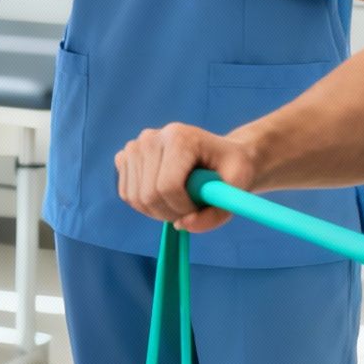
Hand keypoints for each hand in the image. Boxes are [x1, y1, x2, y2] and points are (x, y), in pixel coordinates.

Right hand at [116, 123, 255, 233]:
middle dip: (170, 213)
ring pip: (135, 197)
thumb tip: (183, 225)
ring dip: (158, 211)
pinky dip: (144, 205)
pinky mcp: (125, 156)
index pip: (167, 186)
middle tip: (190, 211)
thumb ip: (216, 213)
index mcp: (179, 137)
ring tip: (179, 203)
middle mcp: (152, 137)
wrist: (219, 154)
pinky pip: (126, 194)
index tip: (199, 208)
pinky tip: (163, 196)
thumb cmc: (232, 168)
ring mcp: (135, 145)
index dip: (183, 208)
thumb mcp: (238, 189)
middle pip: (148, 195)